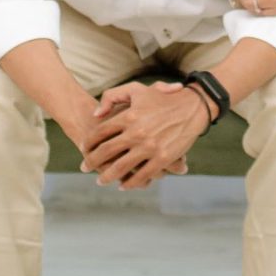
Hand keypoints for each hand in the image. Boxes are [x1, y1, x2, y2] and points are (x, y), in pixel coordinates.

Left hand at [80, 82, 203, 188]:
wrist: (192, 107)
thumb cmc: (162, 98)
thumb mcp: (135, 90)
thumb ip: (111, 97)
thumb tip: (95, 115)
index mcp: (128, 116)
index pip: (100, 133)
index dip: (88, 142)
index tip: (83, 149)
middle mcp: (136, 132)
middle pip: (106, 152)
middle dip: (92, 161)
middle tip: (84, 167)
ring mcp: (149, 147)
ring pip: (121, 167)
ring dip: (108, 176)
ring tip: (101, 180)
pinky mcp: (162, 159)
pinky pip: (142, 175)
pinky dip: (131, 183)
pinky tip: (123, 185)